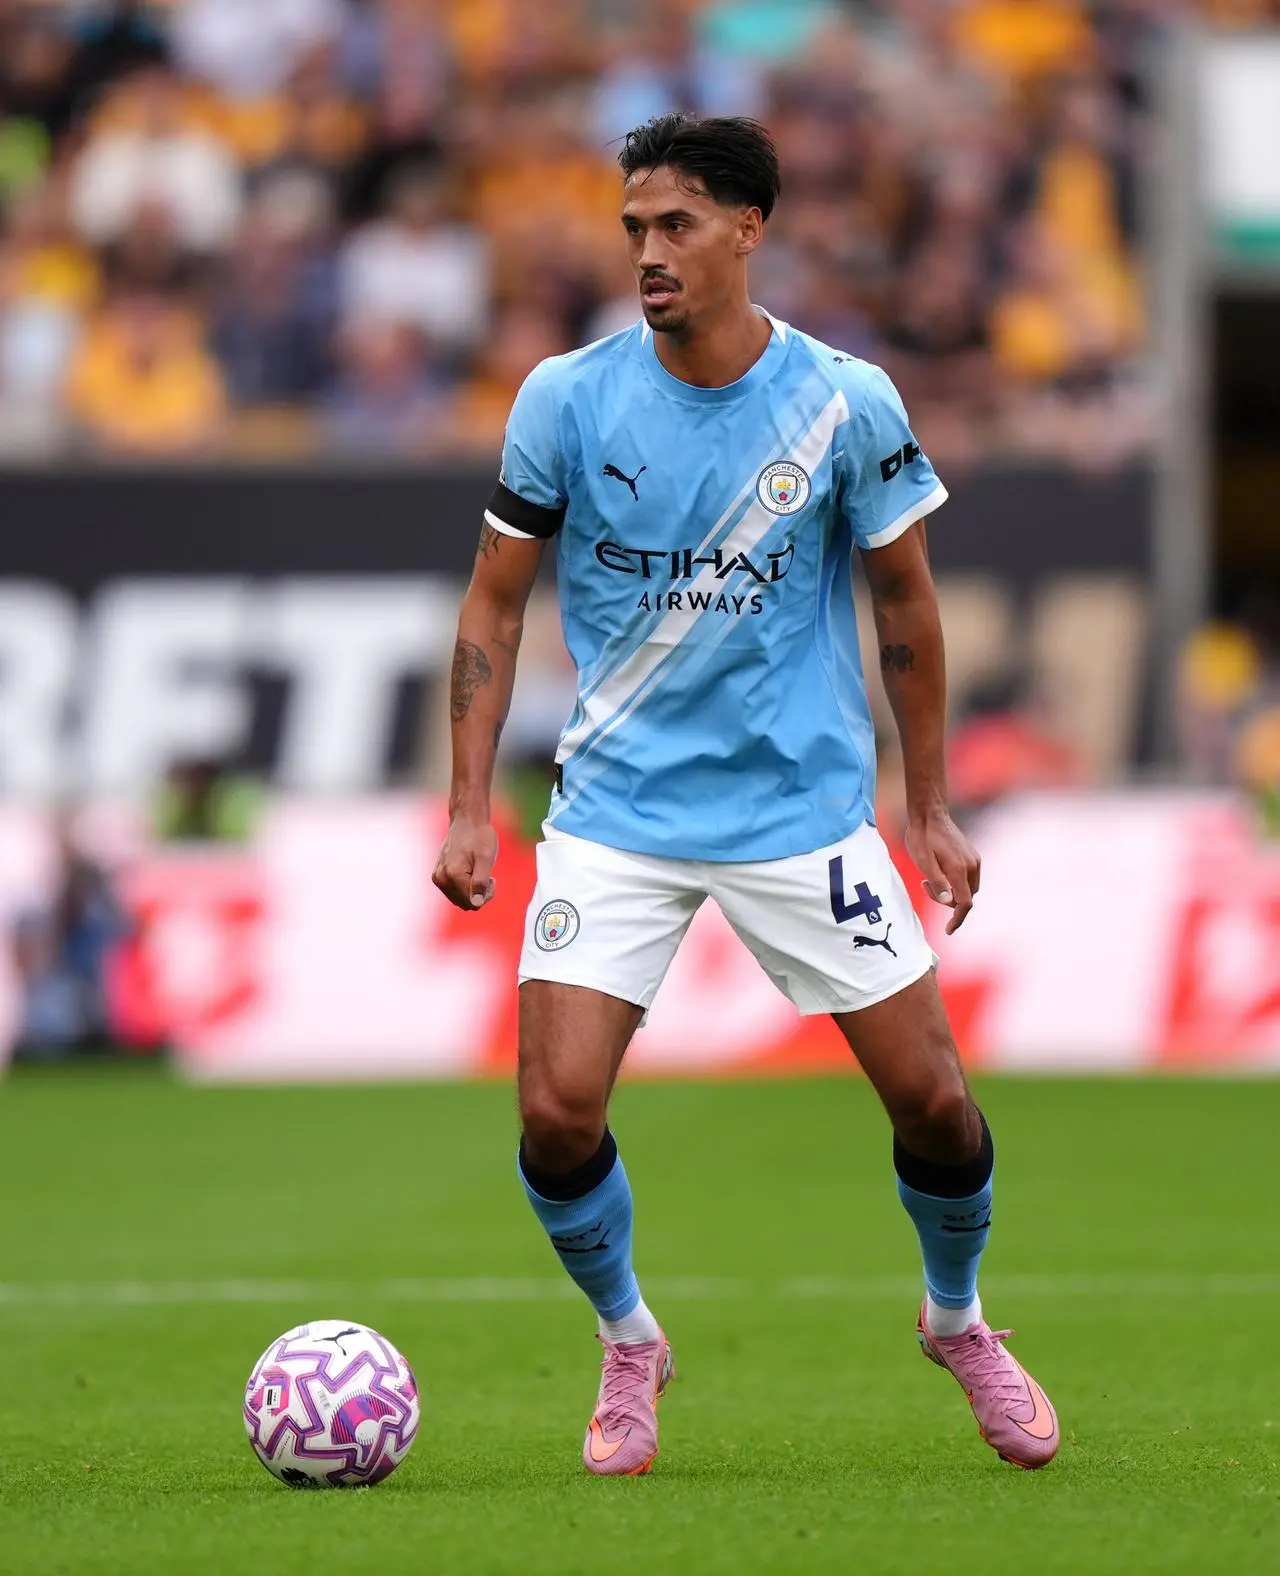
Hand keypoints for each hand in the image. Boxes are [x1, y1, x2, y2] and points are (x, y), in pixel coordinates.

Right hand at [432, 815, 497, 911]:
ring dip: (471, 891)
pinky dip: (464, 887)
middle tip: (487, 876)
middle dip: (479, 894)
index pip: (472, 903)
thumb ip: (480, 882)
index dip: (486, 895)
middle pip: (464, 903)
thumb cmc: (479, 837)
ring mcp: (437, 877)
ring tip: (479, 872)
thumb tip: (476, 904)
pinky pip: (454, 892)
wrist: (467, 821)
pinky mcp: (437, 875)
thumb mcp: (486, 859)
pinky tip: (471, 872)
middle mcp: (441, 879)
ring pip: (459, 899)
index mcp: (452, 875)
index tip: (492, 878)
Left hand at [905, 809, 979, 934]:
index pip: (964, 903)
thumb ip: (936, 881)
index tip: (948, 930)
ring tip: (928, 878)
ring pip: (967, 889)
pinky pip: (967, 879)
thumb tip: (947, 902)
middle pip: (965, 897)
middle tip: (924, 885)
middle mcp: (972, 865)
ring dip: (950, 891)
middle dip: (946, 900)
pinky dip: (955, 882)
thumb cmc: (922, 836)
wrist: (930, 813)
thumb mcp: (922, 860)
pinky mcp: (972, 856)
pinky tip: (938, 872)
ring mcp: (974, 860)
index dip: (957, 919)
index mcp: (959, 869)